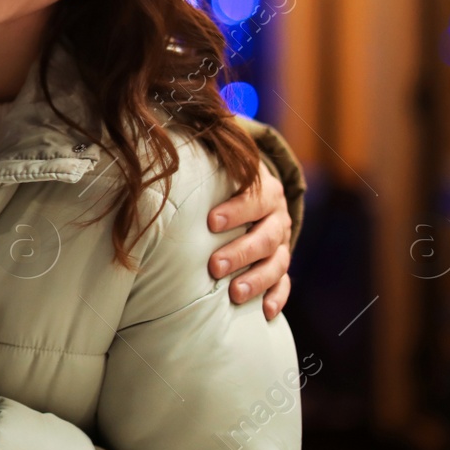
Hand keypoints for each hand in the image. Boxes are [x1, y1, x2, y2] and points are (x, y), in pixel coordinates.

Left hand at [206, 158, 292, 320]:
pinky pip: (285, 284)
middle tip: (214, 266)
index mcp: (265, 190)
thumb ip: (203, 157)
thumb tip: (164, 136)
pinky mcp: (281, 266)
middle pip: (266, 236)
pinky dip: (277, 298)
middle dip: (241, 251)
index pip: (255, 198)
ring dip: (257, 279)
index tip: (210, 222)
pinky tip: (263, 312)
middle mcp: (277, 218)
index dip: (236, 210)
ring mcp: (281, 244)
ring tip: (235, 294)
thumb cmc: (224, 181)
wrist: (255, 195)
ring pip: (277, 263)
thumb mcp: (220, 164)